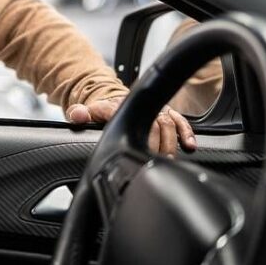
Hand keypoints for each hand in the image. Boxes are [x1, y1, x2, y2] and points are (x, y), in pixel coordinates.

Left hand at [65, 97, 197, 156]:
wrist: (114, 100)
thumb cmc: (102, 113)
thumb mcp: (87, 113)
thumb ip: (79, 114)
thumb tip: (76, 115)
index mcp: (119, 107)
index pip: (129, 119)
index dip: (135, 134)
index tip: (137, 151)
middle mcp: (140, 108)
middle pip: (153, 125)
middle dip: (155, 146)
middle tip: (153, 164)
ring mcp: (154, 110)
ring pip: (168, 125)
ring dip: (169, 144)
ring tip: (166, 161)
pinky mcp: (167, 113)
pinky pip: (181, 121)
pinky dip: (187, 133)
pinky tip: (189, 146)